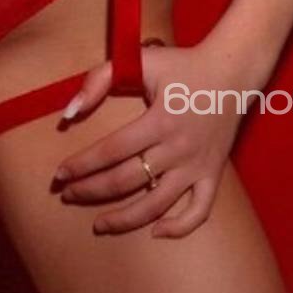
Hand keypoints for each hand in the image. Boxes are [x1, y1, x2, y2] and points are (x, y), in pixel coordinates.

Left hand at [51, 32, 273, 238]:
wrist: (232, 69)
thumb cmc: (181, 63)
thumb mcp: (140, 59)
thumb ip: (100, 79)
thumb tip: (69, 113)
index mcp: (160, 120)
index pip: (111, 151)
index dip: (81, 164)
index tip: (60, 174)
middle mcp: (179, 148)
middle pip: (127, 180)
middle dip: (91, 191)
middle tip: (67, 195)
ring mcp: (198, 165)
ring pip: (157, 205)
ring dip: (124, 219)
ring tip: (98, 225)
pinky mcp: (213, 174)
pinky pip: (199, 211)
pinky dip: (179, 227)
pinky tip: (155, 232)